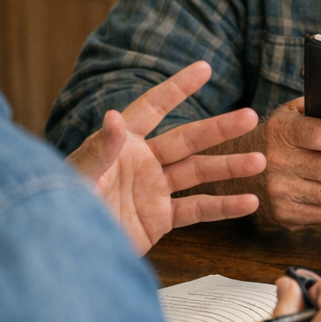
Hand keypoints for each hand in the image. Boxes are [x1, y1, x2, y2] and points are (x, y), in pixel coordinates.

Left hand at [67, 61, 265, 253]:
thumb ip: (99, 150)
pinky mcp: (159, 219)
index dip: (178, 87)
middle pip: (188, 140)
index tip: (204, 68)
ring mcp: (153, 190)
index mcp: (122, 143)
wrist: (64, 253)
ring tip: (259, 161)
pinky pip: (197, 210)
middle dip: (219, 128)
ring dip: (229, 167)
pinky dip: (224, 207)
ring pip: (198, 173)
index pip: (153, 108)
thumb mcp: (78, 176)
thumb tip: (114, 117)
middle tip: (250, 116)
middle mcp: (142, 162)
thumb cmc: (61, 208)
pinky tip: (249, 202)